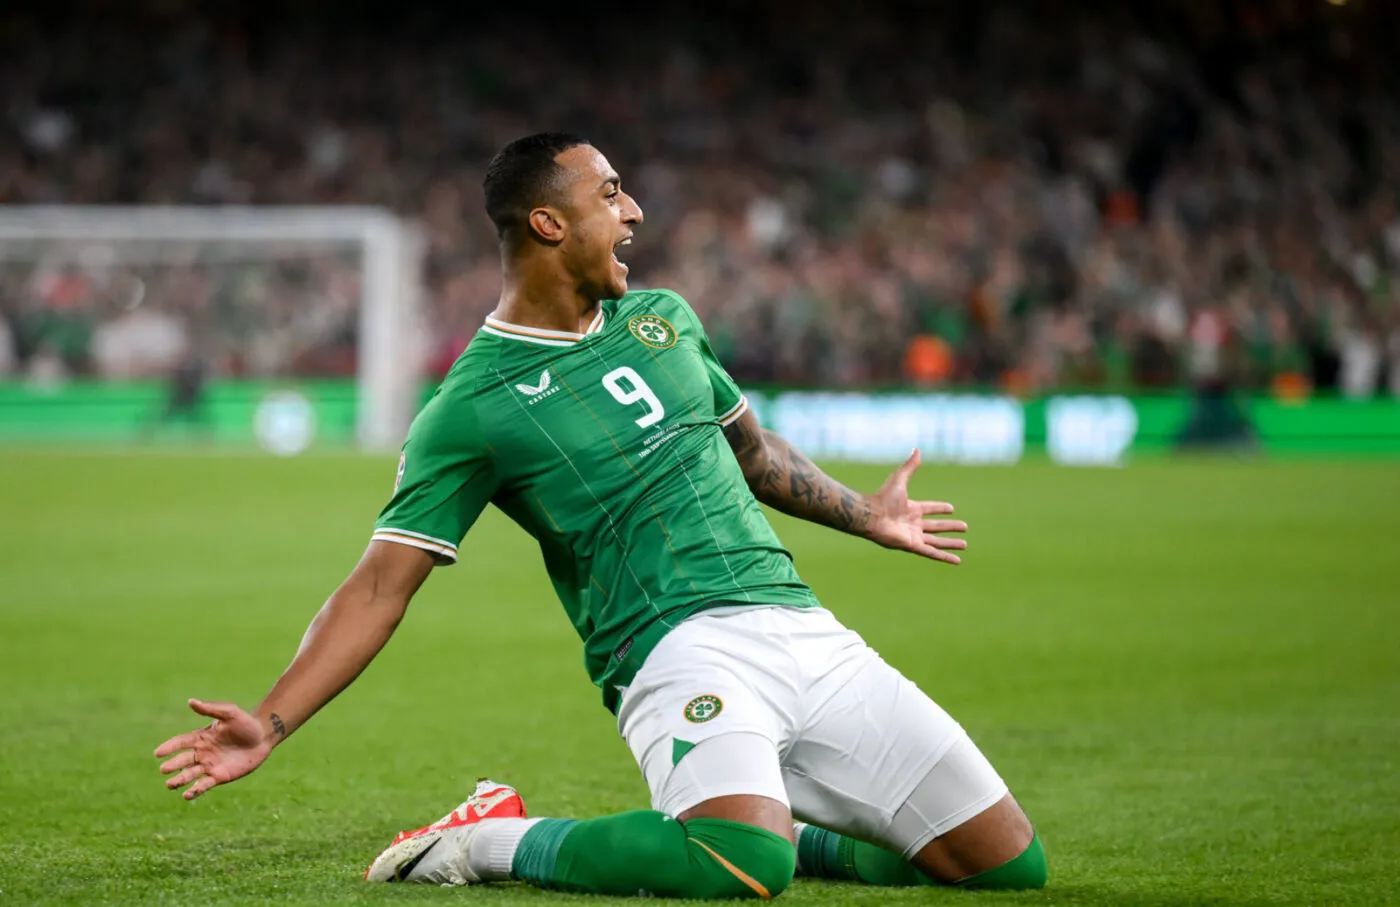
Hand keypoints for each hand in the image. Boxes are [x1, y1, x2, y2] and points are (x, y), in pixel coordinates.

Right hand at [154, 698, 272, 800]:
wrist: (263, 737)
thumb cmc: (246, 723)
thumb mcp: (230, 713)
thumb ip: (211, 709)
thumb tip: (191, 701)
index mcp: (201, 737)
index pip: (180, 742)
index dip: (169, 747)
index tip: (158, 753)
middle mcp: (202, 753)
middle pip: (183, 760)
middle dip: (173, 765)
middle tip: (164, 770)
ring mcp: (210, 765)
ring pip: (190, 774)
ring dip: (179, 780)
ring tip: (170, 785)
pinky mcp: (219, 777)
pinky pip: (204, 785)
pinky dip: (194, 791)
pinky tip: (187, 795)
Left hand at [863, 449, 966, 563]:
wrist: (871, 514)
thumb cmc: (883, 497)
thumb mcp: (900, 478)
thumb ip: (909, 466)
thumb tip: (917, 449)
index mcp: (910, 508)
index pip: (929, 509)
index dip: (940, 508)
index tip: (951, 508)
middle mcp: (912, 523)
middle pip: (935, 526)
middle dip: (949, 527)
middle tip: (964, 527)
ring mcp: (913, 536)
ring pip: (936, 541)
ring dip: (950, 543)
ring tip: (965, 544)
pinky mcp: (912, 546)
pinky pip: (932, 553)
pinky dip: (944, 557)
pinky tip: (956, 560)